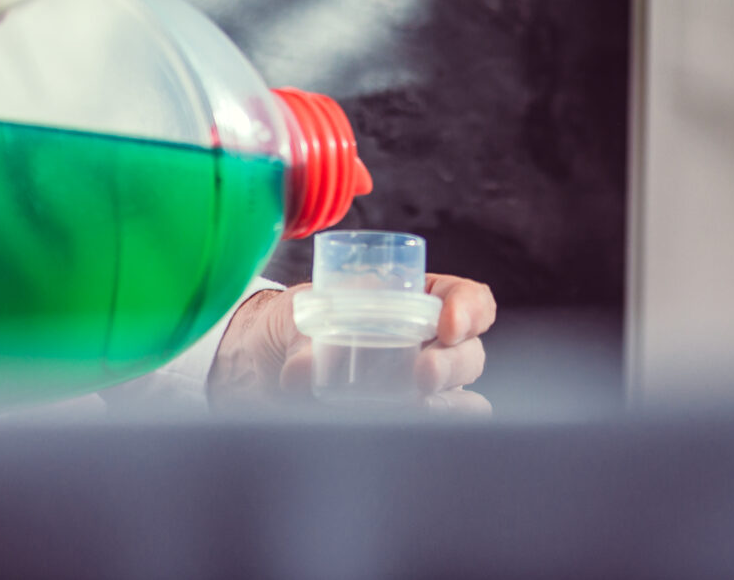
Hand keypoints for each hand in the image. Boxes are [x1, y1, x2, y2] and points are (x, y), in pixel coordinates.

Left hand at [207, 275, 495, 413]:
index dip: (470, 310)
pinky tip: (399, 434)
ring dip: (445, 406)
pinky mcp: (404, 423)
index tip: (448, 326)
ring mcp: (420, 389)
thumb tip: (303, 370)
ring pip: (463, 401)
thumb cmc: (292, 322)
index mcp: (418, 298)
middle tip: (421, 375)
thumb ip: (305, 338)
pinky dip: (426, 436)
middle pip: (470, 354)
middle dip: (452, 365)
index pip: (469, 301)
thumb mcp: (298, 314)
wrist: (263, 362)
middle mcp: (429, 344)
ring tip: (412, 407)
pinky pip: (434, 434)